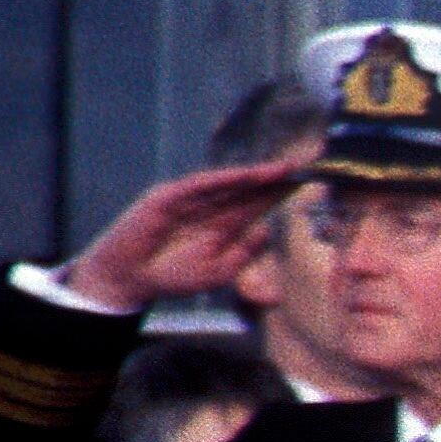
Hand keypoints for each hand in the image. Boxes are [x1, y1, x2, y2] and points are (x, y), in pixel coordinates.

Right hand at [57, 155, 320, 314]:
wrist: (132, 278)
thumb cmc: (174, 275)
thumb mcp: (218, 271)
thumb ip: (243, 252)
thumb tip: (266, 229)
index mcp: (225, 224)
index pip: (258, 204)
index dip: (281, 193)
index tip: (308, 183)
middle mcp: (211, 207)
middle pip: (248, 188)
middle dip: (275, 177)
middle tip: (306, 164)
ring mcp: (189, 200)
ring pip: (227, 183)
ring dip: (255, 175)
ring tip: (282, 169)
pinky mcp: (167, 197)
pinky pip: (198, 186)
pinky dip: (221, 180)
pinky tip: (244, 176)